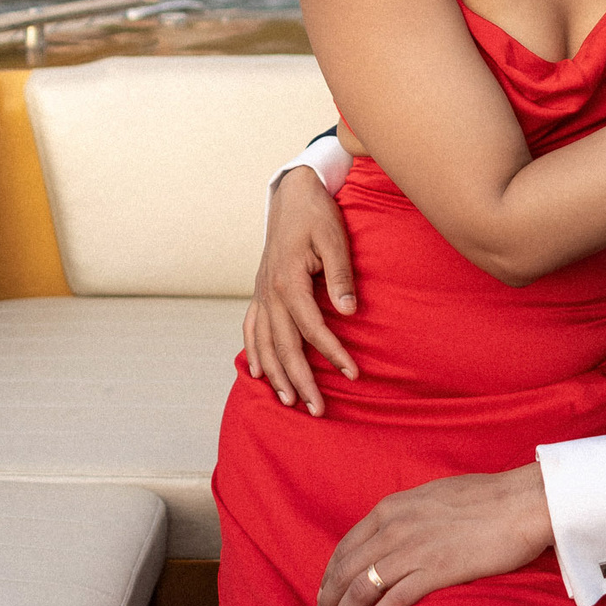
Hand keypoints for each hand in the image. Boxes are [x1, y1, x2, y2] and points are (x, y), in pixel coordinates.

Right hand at [242, 167, 358, 416]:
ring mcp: (261, 293)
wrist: (292, 194)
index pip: (312, 328)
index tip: (354, 374)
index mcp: (288, 280)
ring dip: (276, 375)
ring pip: (264, 344)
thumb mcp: (335, 238)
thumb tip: (349, 311)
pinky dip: (254, 353)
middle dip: (300, 381)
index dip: (333, 354)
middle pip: (284, 346)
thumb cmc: (317, 216)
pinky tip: (259, 374)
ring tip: (290, 402)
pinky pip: (252, 329)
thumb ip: (340, 275)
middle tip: (317, 410)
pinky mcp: (260, 291)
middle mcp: (269, 292)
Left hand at [315, 464, 553, 605]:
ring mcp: (412, 550)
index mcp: (391, 508)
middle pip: (347, 569)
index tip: (325, 592)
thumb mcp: (431, 496)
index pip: (346, 546)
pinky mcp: (434, 571)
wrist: (520, 503)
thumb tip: (397, 532)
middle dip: (330, 598)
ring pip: (363, 587)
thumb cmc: (484, 498)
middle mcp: (394, 528)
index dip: (330, 574)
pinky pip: (393, 600)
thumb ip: (408, 515)